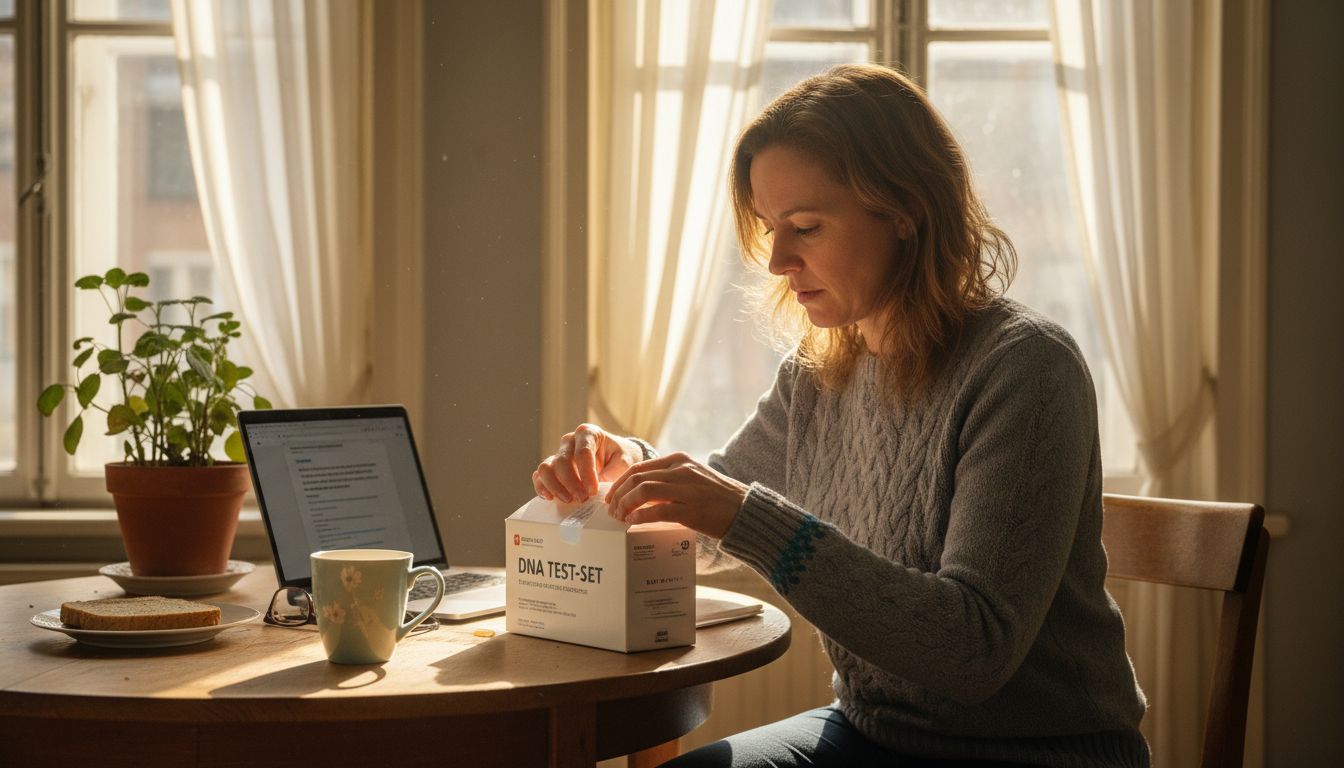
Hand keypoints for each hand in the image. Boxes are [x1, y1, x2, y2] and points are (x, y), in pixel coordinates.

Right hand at [533, 423, 642, 502]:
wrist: (617, 460)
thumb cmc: (621, 459)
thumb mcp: (624, 463)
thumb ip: (612, 474)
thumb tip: (596, 491)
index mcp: (589, 433)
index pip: (583, 452)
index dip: (586, 473)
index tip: (593, 491)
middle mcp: (570, 441)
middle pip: (562, 461)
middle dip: (571, 483)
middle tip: (583, 499)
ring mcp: (559, 454)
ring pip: (546, 468)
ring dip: (555, 486)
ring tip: (569, 500)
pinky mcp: (552, 468)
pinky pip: (540, 476)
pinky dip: (542, 487)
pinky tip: (550, 497)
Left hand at [605, 452, 747, 539]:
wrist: (745, 510)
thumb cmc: (717, 498)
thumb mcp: (693, 478)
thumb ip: (670, 480)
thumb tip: (641, 492)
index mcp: (679, 460)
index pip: (640, 468)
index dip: (620, 483)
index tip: (612, 496)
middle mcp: (681, 471)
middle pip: (637, 478)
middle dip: (619, 495)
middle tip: (611, 510)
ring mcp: (687, 489)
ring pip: (644, 491)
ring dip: (626, 505)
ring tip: (620, 517)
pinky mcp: (691, 510)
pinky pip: (658, 510)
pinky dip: (641, 515)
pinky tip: (633, 522)